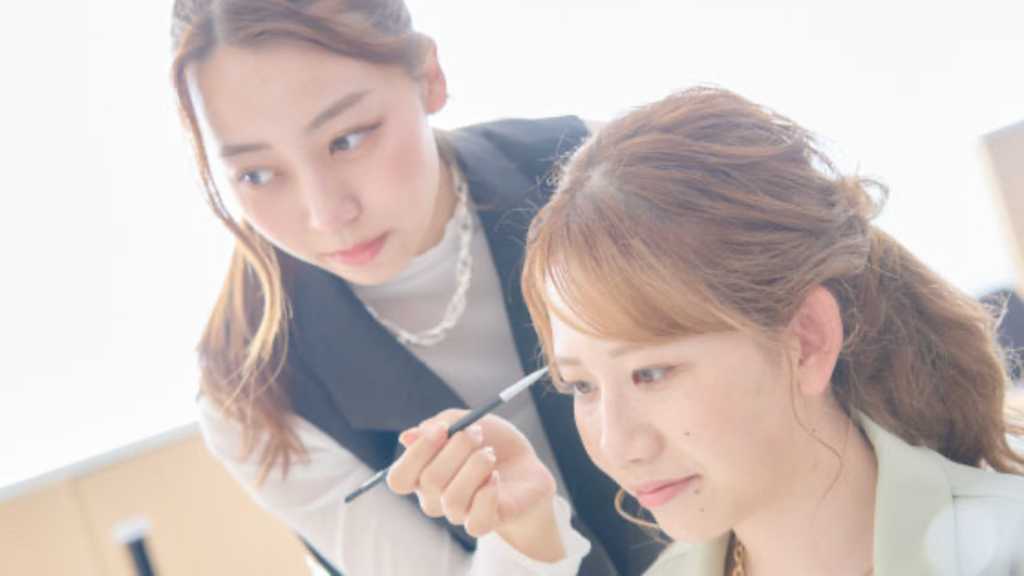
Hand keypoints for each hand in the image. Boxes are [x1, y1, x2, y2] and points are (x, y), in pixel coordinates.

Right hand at [386, 409, 563, 560]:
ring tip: (490, 454)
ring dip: (476, 468)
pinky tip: (496, 477)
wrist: (526, 463)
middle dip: (457, 448)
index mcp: (421, 474)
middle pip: (430, 481)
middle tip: (478, 433)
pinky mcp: (482, 523)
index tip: (442, 429)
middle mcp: (434, 497)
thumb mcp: (466, 420)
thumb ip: (438, 424)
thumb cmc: (491, 441)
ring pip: (453, 499)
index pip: (399, 479)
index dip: (417, 453)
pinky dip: (488, 493)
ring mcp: (457, 513)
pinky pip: (476, 520)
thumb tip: (407, 437)